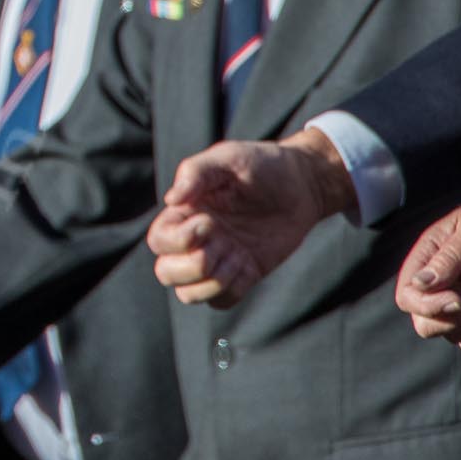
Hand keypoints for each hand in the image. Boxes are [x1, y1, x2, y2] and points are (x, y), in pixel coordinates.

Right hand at [147, 129, 354, 306]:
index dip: (178, 240)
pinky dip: (231, 290)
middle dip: (192, 267)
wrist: (301, 184)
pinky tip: (247, 265)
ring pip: (188, 294)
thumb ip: (195, 173)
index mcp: (183, 213)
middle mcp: (194, 241)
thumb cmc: (260, 165)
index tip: (210, 222)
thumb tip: (171, 200)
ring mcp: (218, 260)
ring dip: (213, 281)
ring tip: (238, 256)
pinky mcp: (242, 274)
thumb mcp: (227, 158)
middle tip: (223, 243)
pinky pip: (222, 301)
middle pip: (165, 273)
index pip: (158, 241)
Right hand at [397, 202, 460, 351]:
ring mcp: (455, 310)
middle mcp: (434, 291)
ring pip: (457, 338)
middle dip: (459, 317)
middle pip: (426, 327)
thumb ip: (448, 256)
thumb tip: (420, 283)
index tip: (458, 299)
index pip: (407, 298)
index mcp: (424, 264)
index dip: (427, 307)